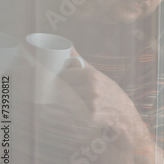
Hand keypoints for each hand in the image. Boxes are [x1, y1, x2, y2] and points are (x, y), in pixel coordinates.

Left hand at [5, 55, 159, 163]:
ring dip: (55, 101)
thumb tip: (67, 46)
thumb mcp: (97, 75)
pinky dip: (62, 113)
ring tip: (49, 100)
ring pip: (63, 100)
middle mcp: (91, 88)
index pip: (64, 74)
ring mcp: (90, 103)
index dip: (53, 77)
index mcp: (92, 75)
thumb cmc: (109, 93)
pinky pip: (68, 113)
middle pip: (61, 87)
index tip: (42, 76)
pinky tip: (60, 112)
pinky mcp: (89, 117)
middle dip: (50, 89)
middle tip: (39, 88)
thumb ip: (81, 61)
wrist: (124, 114)